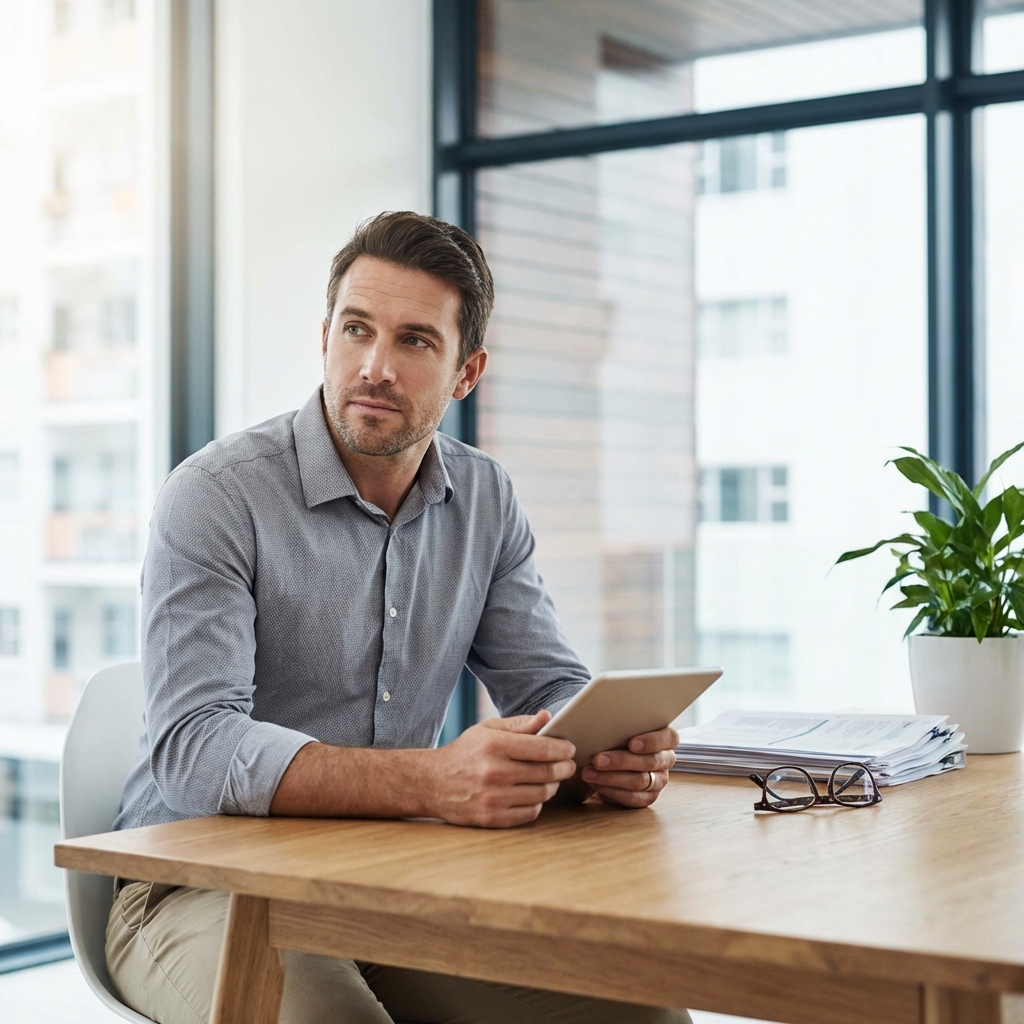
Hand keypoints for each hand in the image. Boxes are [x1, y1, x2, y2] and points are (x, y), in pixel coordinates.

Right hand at [428, 711, 576, 827]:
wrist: (432, 782)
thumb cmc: (465, 752)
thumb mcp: (488, 730)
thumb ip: (520, 724)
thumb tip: (548, 716)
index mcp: (495, 746)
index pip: (543, 747)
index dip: (563, 748)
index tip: (569, 748)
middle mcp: (495, 772)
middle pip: (547, 773)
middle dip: (565, 768)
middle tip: (568, 764)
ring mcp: (493, 798)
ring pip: (542, 794)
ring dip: (553, 786)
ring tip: (551, 778)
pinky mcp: (492, 818)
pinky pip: (530, 813)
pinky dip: (537, 803)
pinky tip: (533, 794)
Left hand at [581, 726, 678, 807]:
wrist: (609, 761)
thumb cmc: (617, 738)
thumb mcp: (621, 729)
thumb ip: (620, 726)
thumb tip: (600, 719)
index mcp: (665, 739)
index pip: (669, 738)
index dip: (652, 741)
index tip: (632, 744)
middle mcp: (665, 760)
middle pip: (650, 761)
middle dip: (621, 761)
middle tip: (597, 760)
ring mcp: (659, 780)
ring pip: (640, 782)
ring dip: (611, 778)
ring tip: (589, 773)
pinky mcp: (648, 797)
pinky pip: (633, 798)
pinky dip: (611, 791)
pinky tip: (596, 783)